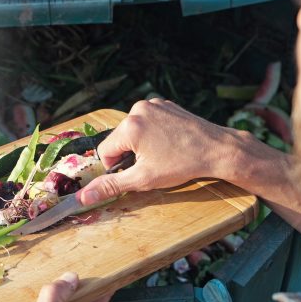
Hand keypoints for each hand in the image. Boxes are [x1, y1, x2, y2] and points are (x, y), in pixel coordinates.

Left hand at [12, 272, 112, 301]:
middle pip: (47, 297)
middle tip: (67, 263)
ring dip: (80, 288)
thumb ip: (51, 301)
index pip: (21, 301)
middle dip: (58, 282)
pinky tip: (104, 289)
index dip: (27, 284)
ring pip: (69, 301)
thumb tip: (67, 278)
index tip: (37, 265)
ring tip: (88, 274)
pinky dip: (96, 299)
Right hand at [79, 99, 243, 205]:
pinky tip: (170, 142)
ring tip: (163, 153)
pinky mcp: (165, 104)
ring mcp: (153, 104)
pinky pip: (148, 120)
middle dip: (130, 154)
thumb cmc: (182, 165)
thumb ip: (111, 186)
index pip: (105, 151)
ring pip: (134, 130)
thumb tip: (83, 198)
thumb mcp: (143, 179)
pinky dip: (154, 133)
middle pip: (119, 139)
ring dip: (142, 144)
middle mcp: (138, 109)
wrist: (217, 149)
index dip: (117, 167)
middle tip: (153, 163)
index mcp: (129, 126)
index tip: (137, 172)